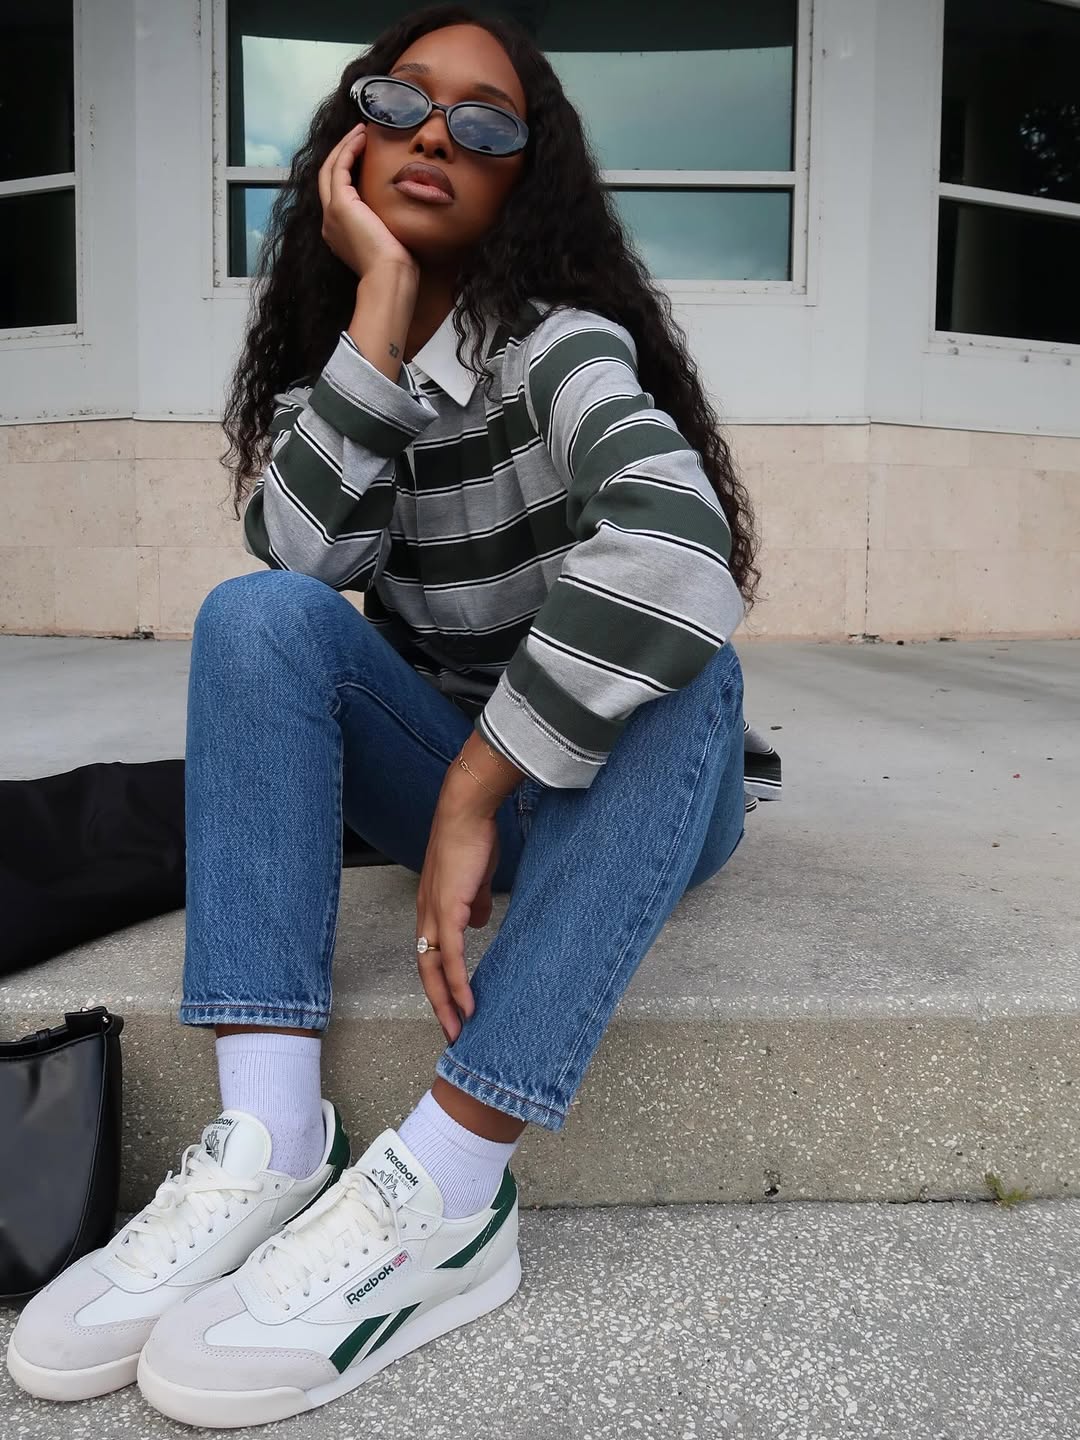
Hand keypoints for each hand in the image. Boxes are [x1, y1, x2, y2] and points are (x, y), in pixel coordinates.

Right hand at [317, 125, 418, 279]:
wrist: (390, 277)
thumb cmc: (396, 267)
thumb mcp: (389, 239)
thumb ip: (386, 222)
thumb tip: (402, 209)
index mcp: (339, 232)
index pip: (338, 192)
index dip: (348, 169)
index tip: (364, 152)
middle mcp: (330, 222)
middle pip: (328, 177)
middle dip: (341, 152)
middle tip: (359, 134)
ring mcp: (331, 213)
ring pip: (330, 169)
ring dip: (344, 146)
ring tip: (361, 130)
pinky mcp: (339, 205)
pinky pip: (339, 168)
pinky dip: (349, 150)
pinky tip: (362, 138)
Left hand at [416, 787, 500, 1044]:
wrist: (466, 811)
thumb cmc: (471, 838)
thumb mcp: (474, 878)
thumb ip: (474, 902)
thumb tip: (477, 921)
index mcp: (432, 908)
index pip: (431, 955)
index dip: (439, 983)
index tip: (453, 1007)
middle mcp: (426, 915)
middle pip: (427, 971)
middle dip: (439, 1005)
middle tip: (452, 1033)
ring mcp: (434, 913)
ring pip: (435, 970)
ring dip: (446, 1002)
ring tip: (459, 1028)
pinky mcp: (448, 910)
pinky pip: (451, 957)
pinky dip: (458, 983)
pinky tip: (468, 1003)